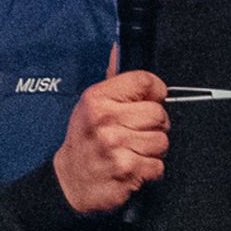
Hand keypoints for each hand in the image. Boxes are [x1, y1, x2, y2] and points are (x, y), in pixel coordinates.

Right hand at [53, 45, 168, 213]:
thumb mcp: (90, 106)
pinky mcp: (126, 170)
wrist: (69, 181)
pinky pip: (158, 166)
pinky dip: (150, 170)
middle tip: (137, 131)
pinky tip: (132, 165)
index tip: (152, 98)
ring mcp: (116, 146)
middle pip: (158, 113)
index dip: (156, 91)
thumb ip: (113, 82)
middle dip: (154, 125)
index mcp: (98, 99)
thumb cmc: (83, 142)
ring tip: (133, 150)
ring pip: (162, 141)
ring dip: (152, 149)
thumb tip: (118, 49)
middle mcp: (105, 121)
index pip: (144, 81)